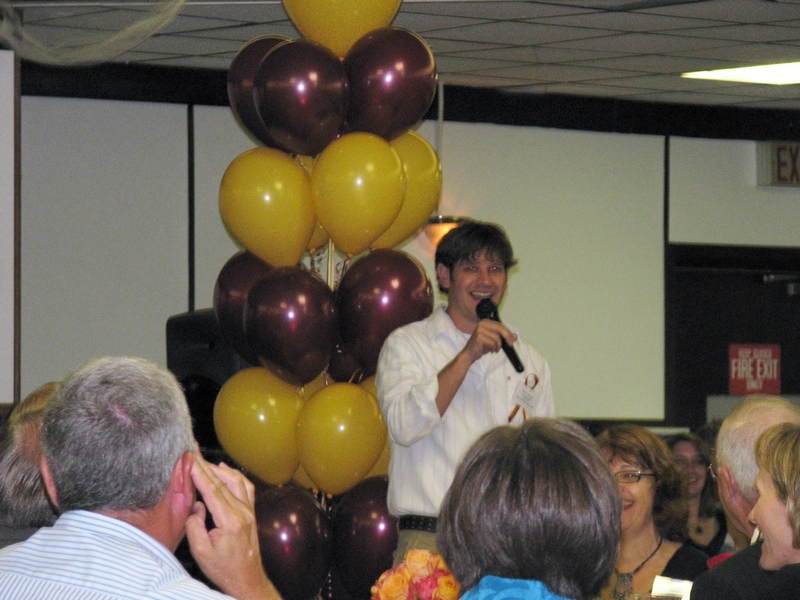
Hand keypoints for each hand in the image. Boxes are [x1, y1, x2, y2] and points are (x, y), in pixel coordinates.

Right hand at [185, 451, 280, 599]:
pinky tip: (225, 471)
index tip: (190, 458)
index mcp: (230, 520)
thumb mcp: (200, 551)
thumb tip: (196, 506)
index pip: (212, 490)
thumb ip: (194, 525)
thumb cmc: (223, 568)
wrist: (246, 579)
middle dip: (207, 465)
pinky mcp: (252, 513)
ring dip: (220, 469)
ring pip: (237, 480)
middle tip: (194, 452)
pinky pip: (246, 487)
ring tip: (204, 461)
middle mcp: (243, 512)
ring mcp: (250, 511)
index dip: (200, 472)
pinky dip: (234, 475)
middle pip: (223, 481)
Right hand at [462, 319, 516, 362]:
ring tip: (494, 349)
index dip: (508, 332)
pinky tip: (490, 350)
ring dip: (498, 345)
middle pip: (500, 328)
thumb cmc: (481, 347)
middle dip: (507, 337)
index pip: (500, 325)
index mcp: (485, 322)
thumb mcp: (494, 340)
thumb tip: (515, 336)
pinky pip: (492, 342)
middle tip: (510, 344)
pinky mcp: (479, 336)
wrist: (469, 354)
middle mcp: (482, 323)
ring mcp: (479, 329)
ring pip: (497, 337)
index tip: (513, 339)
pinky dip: (494, 348)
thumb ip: (504, 337)